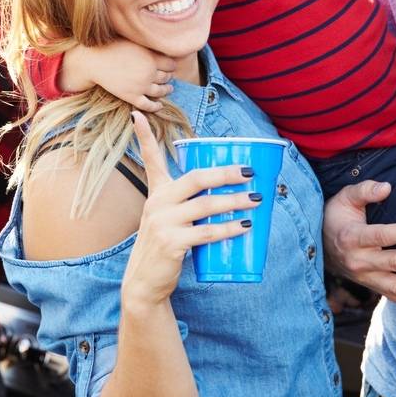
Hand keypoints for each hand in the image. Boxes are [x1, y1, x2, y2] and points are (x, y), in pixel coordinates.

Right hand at [63, 40, 175, 112]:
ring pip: (161, 91)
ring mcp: (141, 86)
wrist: (94, 60)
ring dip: (166, 90)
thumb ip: (148, 49)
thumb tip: (160, 48)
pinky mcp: (132, 96)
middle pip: (166, 77)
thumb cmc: (112, 47)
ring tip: (168, 89)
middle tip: (168, 77)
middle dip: (168, 77)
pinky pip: (148, 105)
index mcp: (151, 58)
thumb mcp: (134, 43)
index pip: (171, 64)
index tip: (170, 67)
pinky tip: (159, 105)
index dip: (171, 66)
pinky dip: (156, 106)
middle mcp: (149, 73)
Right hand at [121, 112, 257, 307]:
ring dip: (235, 201)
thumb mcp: (167, 219)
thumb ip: (189, 204)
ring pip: (206, 205)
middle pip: (196, 179)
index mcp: (157, 192)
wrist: (146, 282)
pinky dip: (228, 229)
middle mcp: (157, 203)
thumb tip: (229, 193)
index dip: (144, 136)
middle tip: (249, 172)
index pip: (150, 159)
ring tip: (256, 199)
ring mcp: (163, 223)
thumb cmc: (165, 247)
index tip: (139, 114)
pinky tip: (245, 225)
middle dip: (225, 173)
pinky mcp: (171, 243)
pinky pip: (206, 232)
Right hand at [322, 180, 395, 302]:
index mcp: (351, 237)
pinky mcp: (370, 285)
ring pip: (394, 287)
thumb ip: (365, 190)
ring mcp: (364, 277)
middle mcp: (358, 260)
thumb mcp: (345, 197)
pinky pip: (392, 295)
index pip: (381, 236)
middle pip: (394, 263)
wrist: (318, 244)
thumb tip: (387, 187)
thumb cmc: (336, 216)